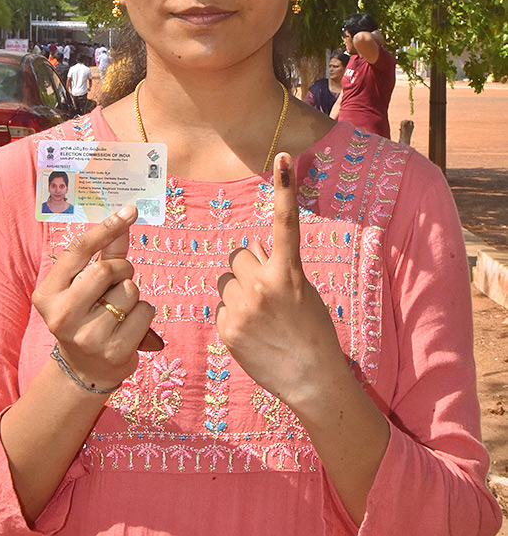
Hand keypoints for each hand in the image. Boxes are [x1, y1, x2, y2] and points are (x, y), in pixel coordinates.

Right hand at [32, 205, 161, 391]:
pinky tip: (129, 327)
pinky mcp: (114, 351)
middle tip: (118, 282)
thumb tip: (125, 217)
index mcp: (48, 294)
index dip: (105, 228)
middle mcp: (62, 316)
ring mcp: (88, 337)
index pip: (78, 251)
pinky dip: (143, 315)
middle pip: (107, 269)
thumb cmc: (87, 316)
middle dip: (122, 270)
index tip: (128, 211)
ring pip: (130, 291)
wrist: (86, 369)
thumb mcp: (85, 286)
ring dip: (133, 295)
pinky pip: (145, 312)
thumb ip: (105, 253)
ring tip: (119, 310)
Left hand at [216, 154, 348, 411]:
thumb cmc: (313, 332)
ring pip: (227, 280)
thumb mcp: (303, 293)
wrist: (311, 379)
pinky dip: (233, 315)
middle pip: (240, 255)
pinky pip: (221, 306)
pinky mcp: (227, 329)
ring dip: (238, 290)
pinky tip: (252, 333)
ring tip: (260, 316)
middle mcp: (262, 286)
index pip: (285, 223)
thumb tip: (251, 251)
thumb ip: (277, 268)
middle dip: (250, 268)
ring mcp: (241, 308)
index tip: (282, 156)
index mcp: (288, 273)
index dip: (284, 188)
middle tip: (268, 294)